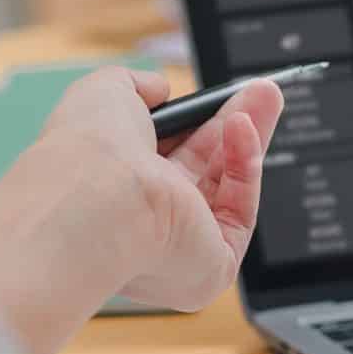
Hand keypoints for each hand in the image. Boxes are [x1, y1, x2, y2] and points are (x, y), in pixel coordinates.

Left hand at [39, 67, 284, 311]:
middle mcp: (143, 224)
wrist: (95, 197)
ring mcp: (178, 247)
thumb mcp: (105, 93)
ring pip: (227, 187)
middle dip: (233, 126)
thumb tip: (160, 88)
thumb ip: (136, 86)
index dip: (193, 124)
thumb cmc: (87, 150)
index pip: (162, 158)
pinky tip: (243, 129)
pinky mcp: (211, 266)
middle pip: (203, 169)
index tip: (215, 96)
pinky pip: (239, 211)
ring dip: (248, 138)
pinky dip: (245, 168)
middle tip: (259, 92)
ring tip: (265, 96)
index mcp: (113, 192)